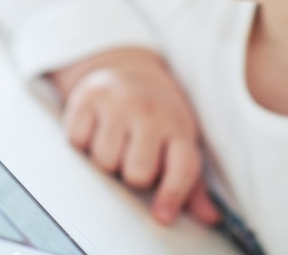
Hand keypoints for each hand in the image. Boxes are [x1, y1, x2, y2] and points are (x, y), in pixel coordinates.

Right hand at [50, 47, 220, 225]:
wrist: (130, 70)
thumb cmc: (158, 116)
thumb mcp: (180, 142)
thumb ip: (192, 184)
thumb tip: (210, 217)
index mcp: (179, 128)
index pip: (183, 167)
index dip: (173, 195)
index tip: (162, 216)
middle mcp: (151, 112)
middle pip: (137, 173)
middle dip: (132, 175)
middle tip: (134, 157)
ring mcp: (119, 101)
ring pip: (104, 161)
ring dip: (106, 160)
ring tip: (116, 141)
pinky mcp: (89, 96)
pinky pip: (77, 141)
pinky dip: (82, 142)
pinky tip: (96, 128)